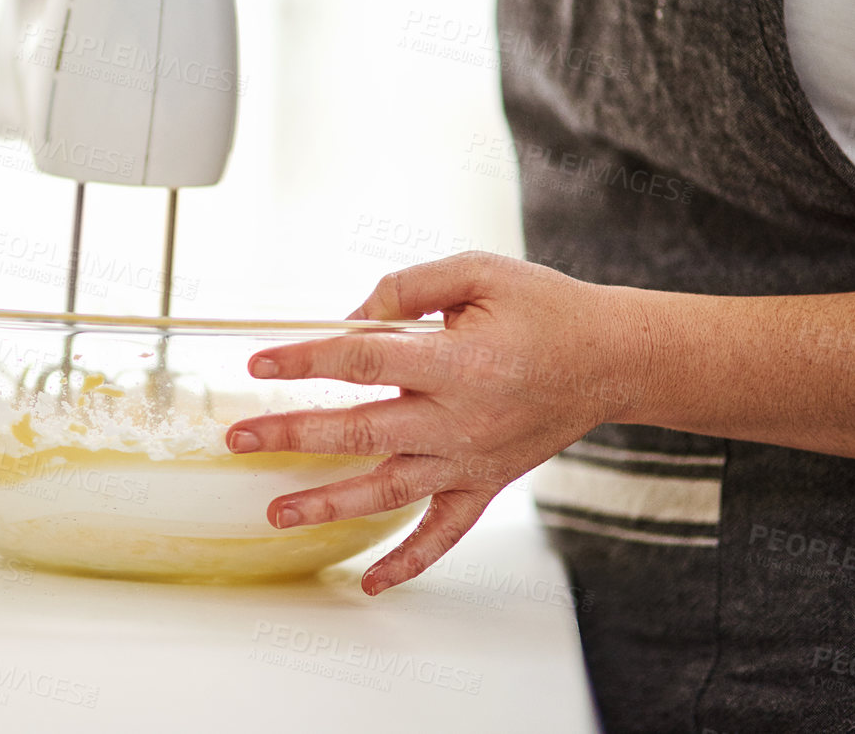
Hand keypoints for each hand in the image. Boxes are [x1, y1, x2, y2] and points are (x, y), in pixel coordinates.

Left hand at [225, 252, 650, 594]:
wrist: (615, 359)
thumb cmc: (545, 309)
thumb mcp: (479, 272)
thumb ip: (407, 287)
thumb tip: (348, 316)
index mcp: (458, 362)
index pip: (363, 359)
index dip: (306, 360)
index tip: (259, 364)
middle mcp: (461, 419)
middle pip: (363, 432)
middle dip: (294, 436)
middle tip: (239, 440)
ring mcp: (472, 459)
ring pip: (390, 490)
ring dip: (330, 504)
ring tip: (277, 514)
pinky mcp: (486, 483)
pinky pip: (445, 532)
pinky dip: (410, 561)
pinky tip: (372, 582)